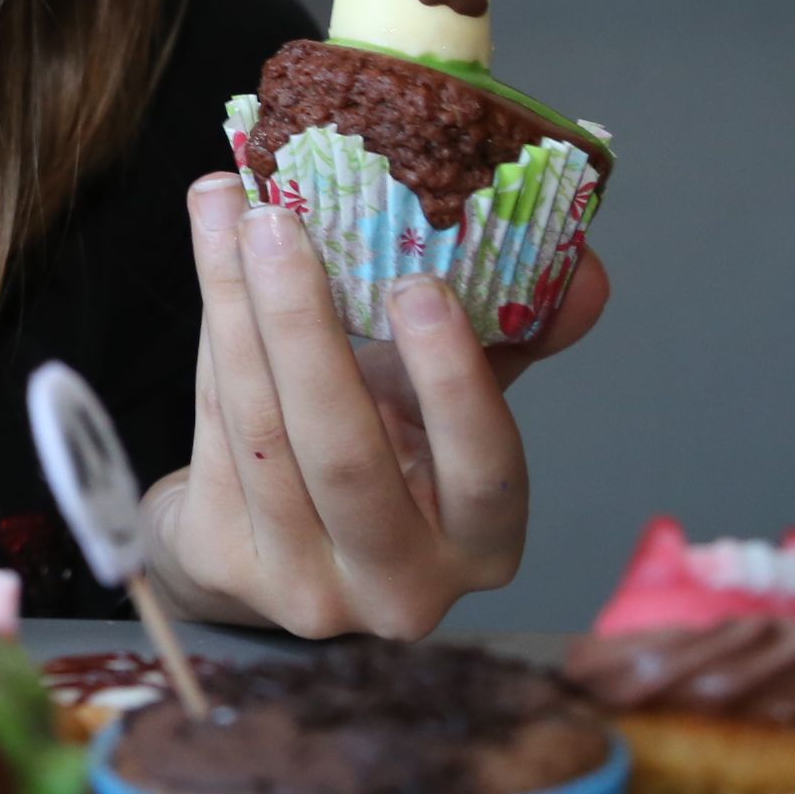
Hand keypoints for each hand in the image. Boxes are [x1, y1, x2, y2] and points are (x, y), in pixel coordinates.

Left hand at [144, 173, 609, 639]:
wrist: (262, 536)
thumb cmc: (374, 453)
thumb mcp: (444, 407)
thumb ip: (506, 340)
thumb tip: (582, 269)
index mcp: (480, 546)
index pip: (484, 473)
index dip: (454, 381)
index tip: (418, 284)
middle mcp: (398, 584)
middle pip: (344, 454)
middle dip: (305, 326)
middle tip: (279, 222)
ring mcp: (303, 585)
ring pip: (262, 429)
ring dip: (237, 306)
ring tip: (226, 208)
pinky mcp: (222, 559)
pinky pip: (212, 425)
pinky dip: (212, 330)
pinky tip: (211, 253)